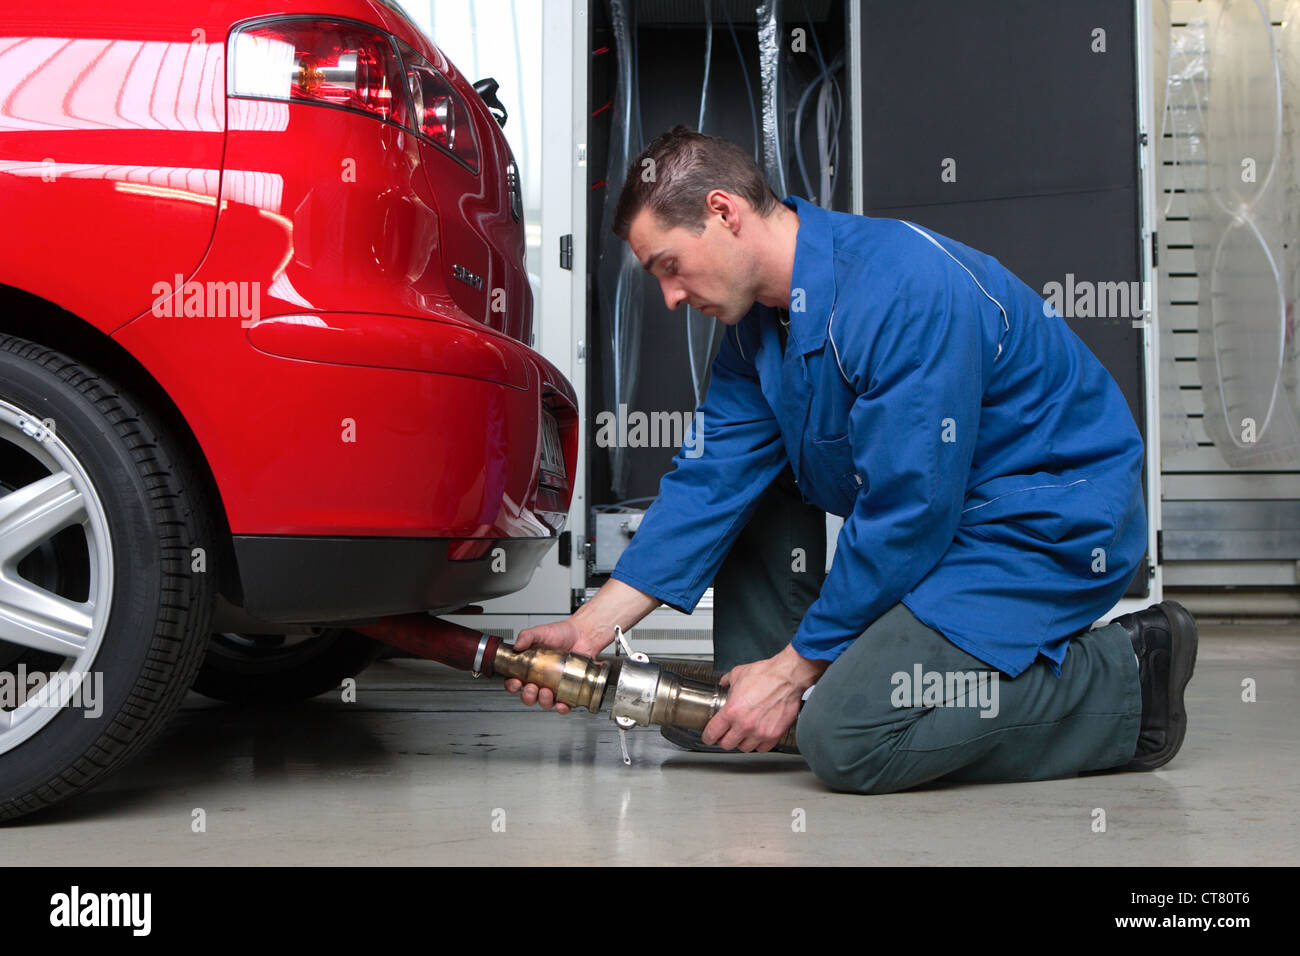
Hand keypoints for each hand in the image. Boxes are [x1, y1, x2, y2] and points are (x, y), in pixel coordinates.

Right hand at [503, 617, 610, 714]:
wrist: (582, 634)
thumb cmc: (561, 634)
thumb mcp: (540, 632)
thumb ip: (526, 636)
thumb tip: (517, 645)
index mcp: (529, 668)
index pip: (515, 681)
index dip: (512, 685)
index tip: (515, 682)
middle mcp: (540, 679)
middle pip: (528, 695)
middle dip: (527, 696)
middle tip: (532, 688)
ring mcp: (554, 686)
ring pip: (545, 702)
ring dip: (543, 701)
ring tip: (546, 692)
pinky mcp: (568, 689)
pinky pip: (564, 704)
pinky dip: (562, 707)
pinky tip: (562, 703)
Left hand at [702, 645, 828, 751]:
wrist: (788, 677)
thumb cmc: (766, 675)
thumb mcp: (738, 673)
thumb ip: (727, 680)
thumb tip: (723, 682)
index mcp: (732, 711)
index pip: (712, 733)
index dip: (708, 736)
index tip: (708, 737)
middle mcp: (744, 725)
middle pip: (727, 744)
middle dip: (724, 739)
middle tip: (726, 734)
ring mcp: (760, 732)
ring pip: (744, 748)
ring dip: (742, 742)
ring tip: (743, 734)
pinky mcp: (774, 734)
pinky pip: (762, 748)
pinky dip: (759, 744)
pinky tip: (758, 735)